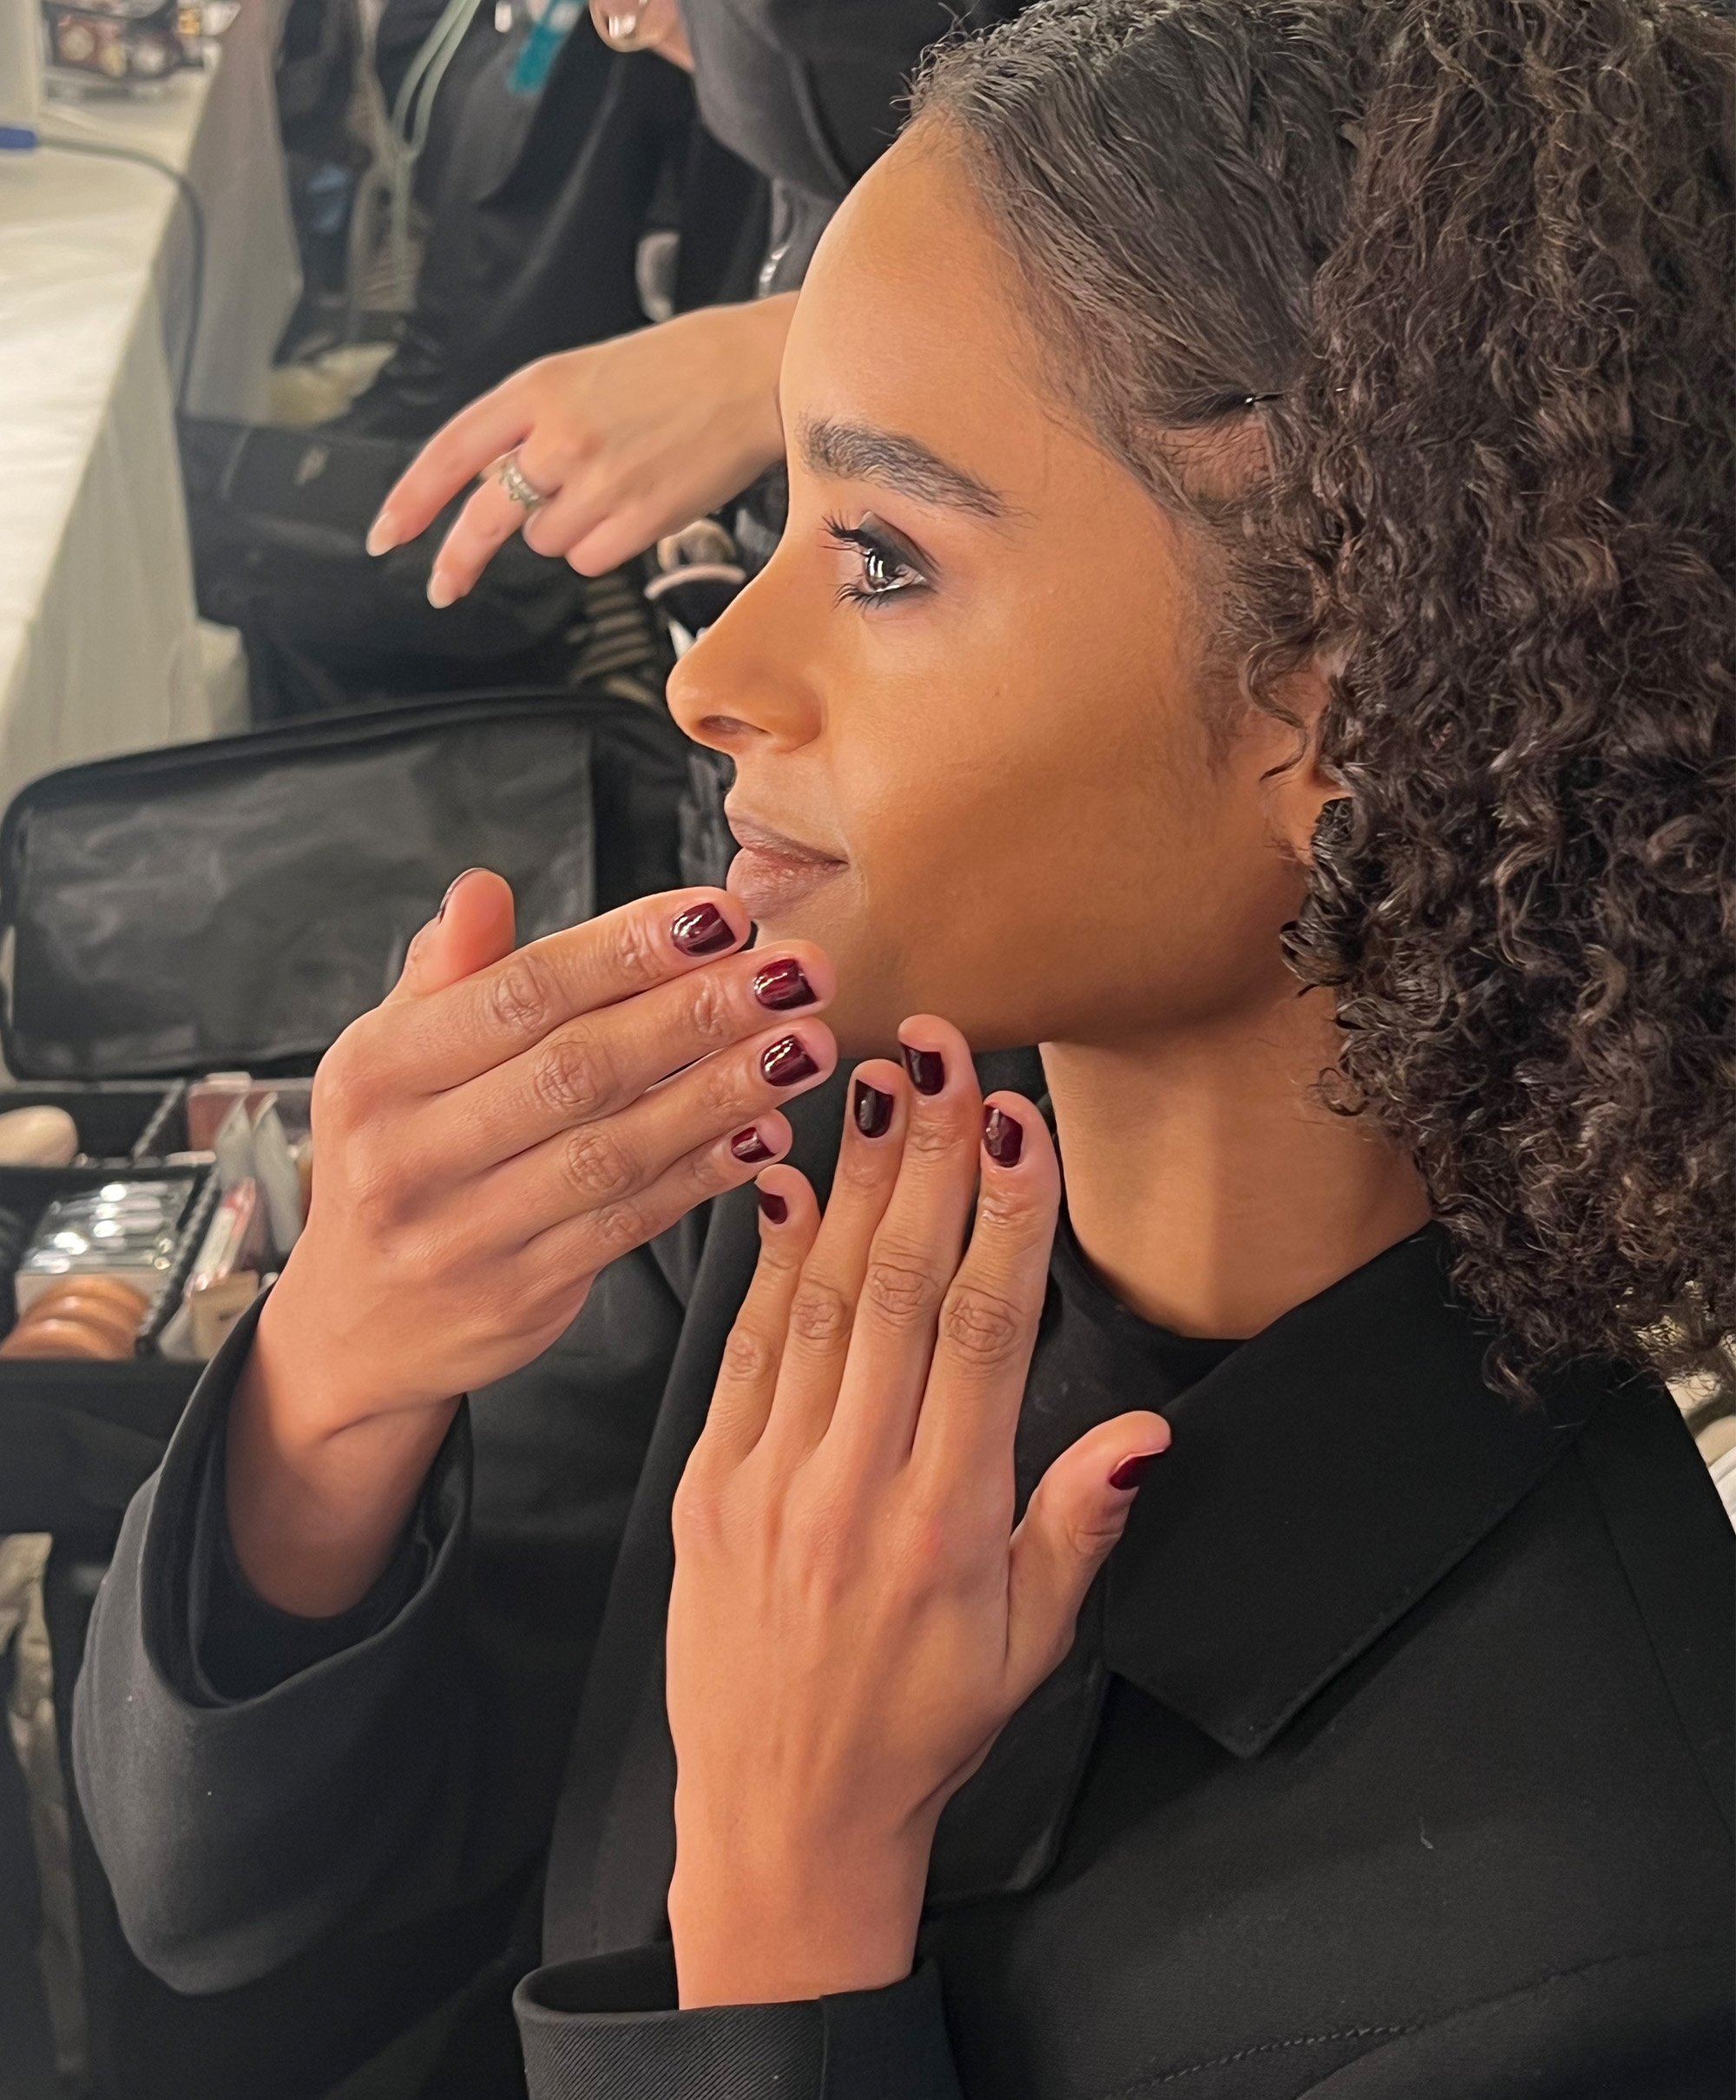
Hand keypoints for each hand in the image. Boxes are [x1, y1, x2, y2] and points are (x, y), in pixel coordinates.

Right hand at [227, 869, 836, 1615]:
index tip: (721, 915)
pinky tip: (767, 1130)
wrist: (355, 1325)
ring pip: (615, 1151)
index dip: (628, 950)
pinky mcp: (518, 1299)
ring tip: (805, 1044)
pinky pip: (629, 1225)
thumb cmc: (398, 1157)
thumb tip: (482, 888)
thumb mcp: (393, 1059)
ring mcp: (460, 1236)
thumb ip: (451, 975)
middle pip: (576, 1070)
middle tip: (794, 974)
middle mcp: (407, 1154)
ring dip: (723, 1093)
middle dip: (698, 1013)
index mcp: (376, 1071)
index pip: (518, 993)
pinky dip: (704, 1174)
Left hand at [364, 297, 795, 601]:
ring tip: (614, 487)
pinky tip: (637, 507)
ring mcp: (600, 481)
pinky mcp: (639, 520)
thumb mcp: (586, 374)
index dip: (411, 499)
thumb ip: (533, 425)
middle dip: (459, 558)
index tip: (386, 535)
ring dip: (567, 529)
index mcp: (539, 389)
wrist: (754, 373)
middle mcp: (560, 436)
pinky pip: (592, 559)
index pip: (453, 451)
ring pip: (546, 542)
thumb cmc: (680, 370)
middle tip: (443, 585)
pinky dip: (605, 546)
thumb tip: (498, 484)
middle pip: (487, 516)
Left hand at [666, 1017, 1168, 2006]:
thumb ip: (1079, 1525)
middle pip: (899, 1290)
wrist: (779, 1822)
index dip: (1006, 1216)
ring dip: (853, 1182)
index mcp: (947, 1524)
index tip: (1017, 1117)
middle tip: (942, 1047)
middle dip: (927, 1158)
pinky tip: (787, 1184)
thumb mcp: (1032, 1648)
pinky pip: (742, 1354)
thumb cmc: (923, 1729)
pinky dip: (766, 1263)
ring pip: (818, 1303)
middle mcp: (854, 1488)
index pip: (985, 1334)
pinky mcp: (704, 1488)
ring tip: (875, 1081)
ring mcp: (767, 1483)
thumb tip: (1148, 1431)